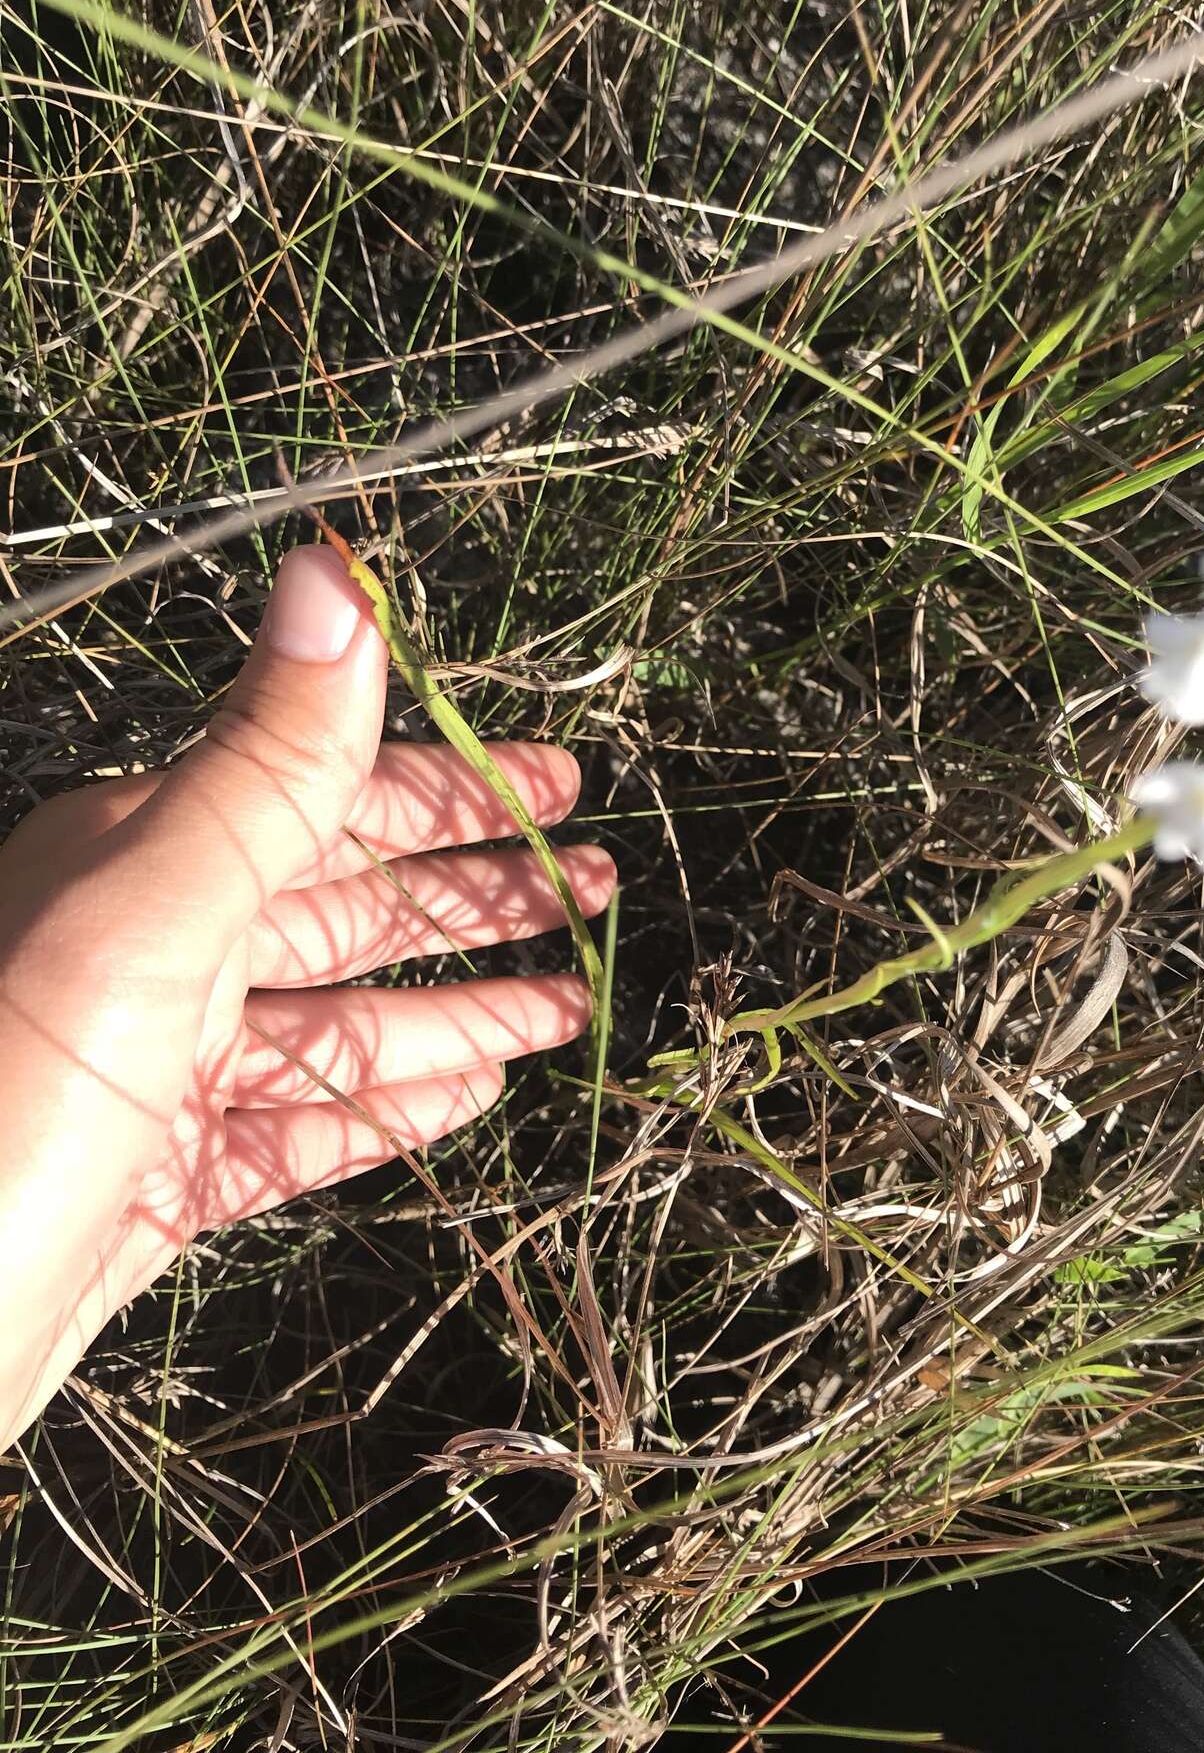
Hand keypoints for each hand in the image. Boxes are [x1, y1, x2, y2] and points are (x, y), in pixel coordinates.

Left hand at [0, 546, 615, 1447]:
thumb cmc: (2, 1120)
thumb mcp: (144, 920)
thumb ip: (263, 763)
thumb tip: (333, 568)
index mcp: (142, 864)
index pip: (331, 797)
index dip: (453, 787)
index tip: (561, 782)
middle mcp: (147, 952)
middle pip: (347, 907)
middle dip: (475, 895)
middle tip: (596, 890)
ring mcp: (152, 1075)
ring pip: (337, 1022)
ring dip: (459, 1009)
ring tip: (572, 1004)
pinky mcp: (153, 1185)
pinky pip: (297, 1127)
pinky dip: (386, 1105)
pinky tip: (469, 1097)